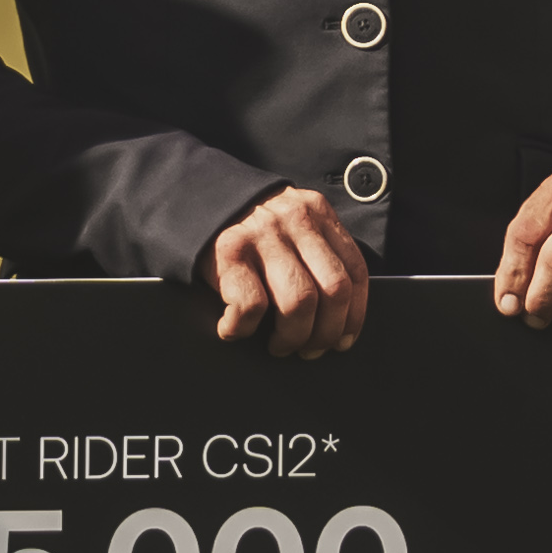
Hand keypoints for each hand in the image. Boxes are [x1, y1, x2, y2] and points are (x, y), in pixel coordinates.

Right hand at [202, 186, 376, 355]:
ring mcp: (262, 234)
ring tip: (280, 345)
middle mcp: (296, 219)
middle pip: (334, 289)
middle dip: (326, 332)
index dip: (354, 314)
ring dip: (292, 336)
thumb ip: (318, 254)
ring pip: (299, 301)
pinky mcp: (228, 250)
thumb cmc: (251, 230)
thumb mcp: (294, 228)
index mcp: (319, 214)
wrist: (196, 203)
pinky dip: (244, 328)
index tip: (344, 340)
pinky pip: (251, 304)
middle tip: (310, 349)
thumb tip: (340, 318)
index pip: (355, 271)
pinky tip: (237, 328)